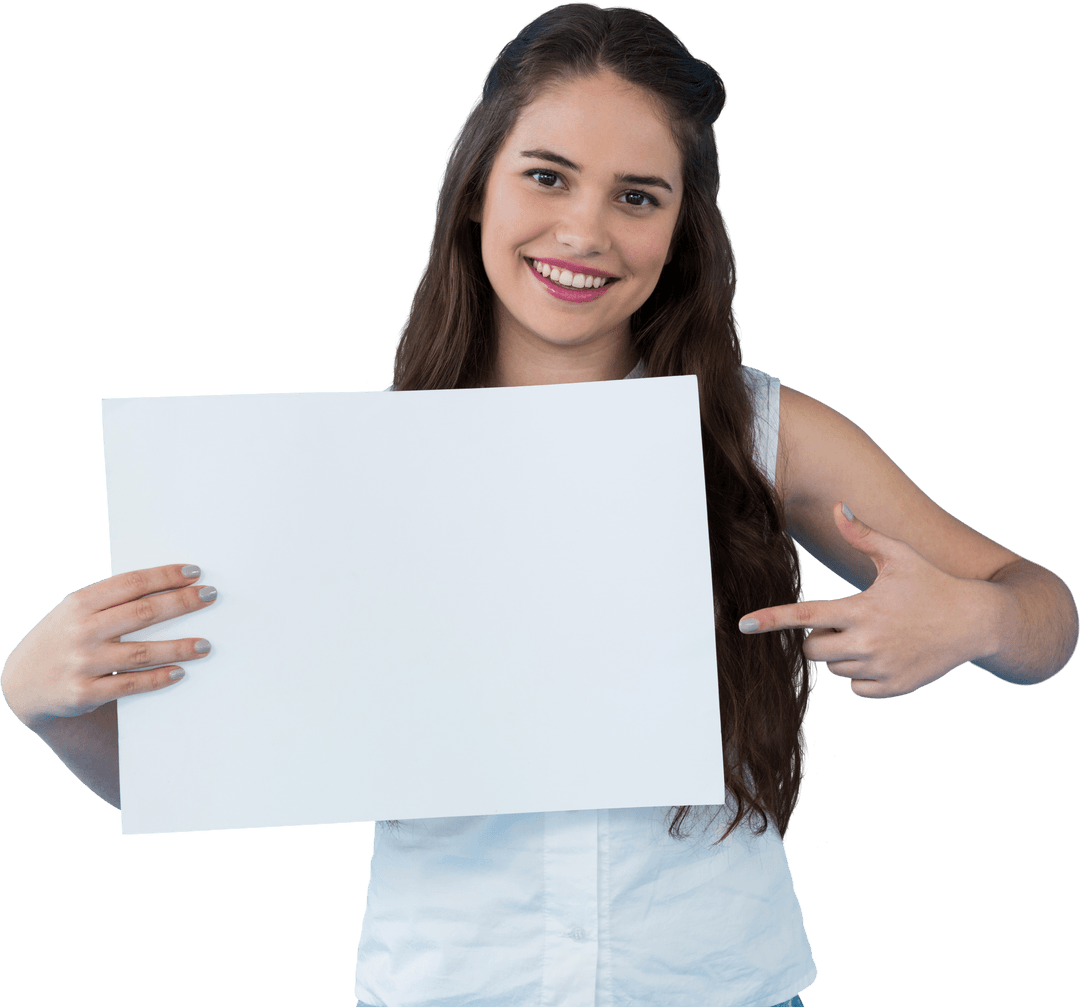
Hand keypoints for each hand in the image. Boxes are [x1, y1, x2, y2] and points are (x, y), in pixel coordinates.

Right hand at [1, 564, 216, 729]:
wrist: (22, 685)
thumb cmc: (62, 638)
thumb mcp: (75, 612)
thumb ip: (112, 600)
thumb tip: (169, 585)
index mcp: (79, 603)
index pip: (131, 583)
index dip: (166, 576)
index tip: (196, 573)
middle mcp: (81, 631)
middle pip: (143, 613)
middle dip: (182, 603)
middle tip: (211, 596)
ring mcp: (82, 663)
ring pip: (142, 652)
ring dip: (179, 647)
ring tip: (205, 645)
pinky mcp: (84, 693)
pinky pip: (131, 685)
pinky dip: (158, 678)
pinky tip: (180, 672)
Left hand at [737, 503, 992, 698]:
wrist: (977, 623)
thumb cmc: (933, 584)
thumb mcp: (899, 555)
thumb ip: (862, 534)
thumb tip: (837, 505)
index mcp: (861, 609)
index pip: (804, 615)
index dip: (770, 619)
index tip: (743, 624)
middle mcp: (866, 642)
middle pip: (811, 649)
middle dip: (818, 636)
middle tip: (846, 621)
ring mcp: (879, 669)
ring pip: (833, 668)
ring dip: (842, 654)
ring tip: (874, 635)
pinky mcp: (892, 689)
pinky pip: (854, 688)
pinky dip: (862, 676)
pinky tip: (886, 655)